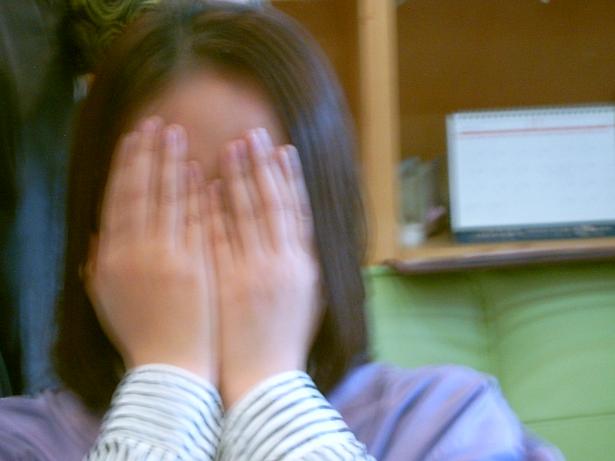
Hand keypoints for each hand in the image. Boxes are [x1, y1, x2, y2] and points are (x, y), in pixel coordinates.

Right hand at [85, 118, 216, 381]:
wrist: (172, 367)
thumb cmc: (140, 333)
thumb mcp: (107, 298)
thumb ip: (100, 261)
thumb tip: (100, 231)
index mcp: (111, 256)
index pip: (118, 199)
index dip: (124, 166)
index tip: (132, 137)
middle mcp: (134, 252)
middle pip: (140, 191)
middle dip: (147, 153)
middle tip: (155, 122)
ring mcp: (166, 258)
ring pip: (166, 200)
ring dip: (170, 163)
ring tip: (175, 133)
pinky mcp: (195, 266)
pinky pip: (195, 221)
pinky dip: (196, 194)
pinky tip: (200, 170)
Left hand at [210, 128, 319, 406]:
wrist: (265, 378)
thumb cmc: (288, 339)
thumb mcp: (312, 298)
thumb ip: (308, 261)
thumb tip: (304, 226)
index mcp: (305, 264)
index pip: (298, 211)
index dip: (290, 178)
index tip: (282, 149)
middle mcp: (282, 262)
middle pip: (272, 203)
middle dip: (263, 166)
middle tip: (253, 133)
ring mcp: (254, 270)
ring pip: (247, 214)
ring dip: (240, 177)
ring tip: (232, 146)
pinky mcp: (228, 282)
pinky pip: (220, 237)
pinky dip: (216, 208)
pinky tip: (209, 184)